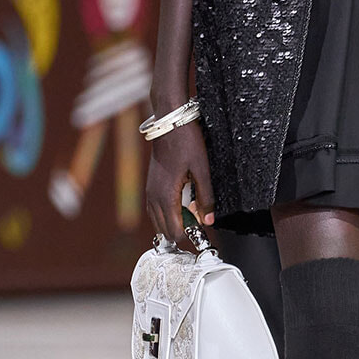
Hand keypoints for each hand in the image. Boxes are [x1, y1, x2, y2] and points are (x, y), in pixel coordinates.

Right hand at [145, 121, 214, 247]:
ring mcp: (150, 192)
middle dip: (182, 230)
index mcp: (166, 197)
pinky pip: (156, 210)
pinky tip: (182, 205)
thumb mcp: (202, 170)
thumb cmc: (186, 143)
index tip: (203, 227)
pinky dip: (168, 213)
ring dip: (174, 222)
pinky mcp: (150, 186)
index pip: (174, 232)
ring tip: (193, 212)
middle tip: (200, 220)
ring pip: (158, 221)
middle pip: (164, 230)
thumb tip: (208, 221)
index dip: (190, 234)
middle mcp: (154, 198)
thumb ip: (206, 198)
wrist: (169, 124)